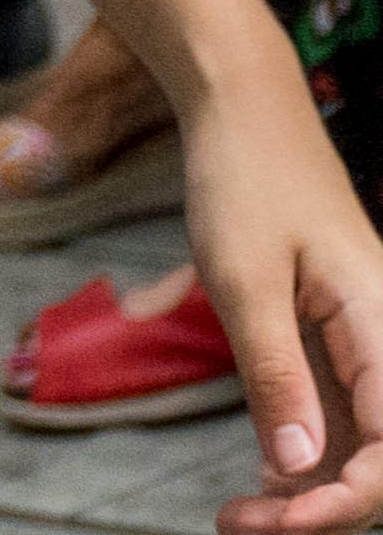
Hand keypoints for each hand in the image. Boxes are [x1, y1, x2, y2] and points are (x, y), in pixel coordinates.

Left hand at [185, 79, 382, 527]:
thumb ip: (273, 372)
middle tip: (237, 523)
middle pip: (380, 461)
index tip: (278, 517)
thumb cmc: (244, 180)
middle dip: (320, 508)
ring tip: (239, 513)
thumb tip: (297, 469)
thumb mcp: (242, 277)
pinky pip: (339, 415)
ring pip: (359, 445)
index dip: (342, 503)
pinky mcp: (337, 341)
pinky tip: (262, 472)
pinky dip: (303, 450)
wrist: (244, 112)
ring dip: (308, 488)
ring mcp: (366, 346)